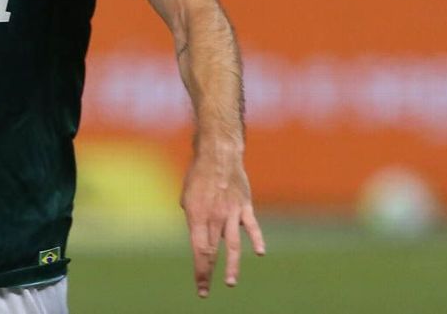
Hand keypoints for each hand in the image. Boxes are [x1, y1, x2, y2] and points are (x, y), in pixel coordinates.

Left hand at [180, 151, 265, 297]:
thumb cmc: (198, 176)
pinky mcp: (245, 206)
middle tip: (205, 292)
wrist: (218, 155)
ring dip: (232, 265)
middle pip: (212, 251)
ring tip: (230, 282)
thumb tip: (201, 237)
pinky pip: (251, 226)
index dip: (199, 271)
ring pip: (232, 244)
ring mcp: (231, 212)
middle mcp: (214, 216)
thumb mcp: (186, 198)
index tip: (200, 287)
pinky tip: (259, 252)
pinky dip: (256, 239)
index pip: (198, 250)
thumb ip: (194, 219)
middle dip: (208, 273)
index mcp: (196, 216)